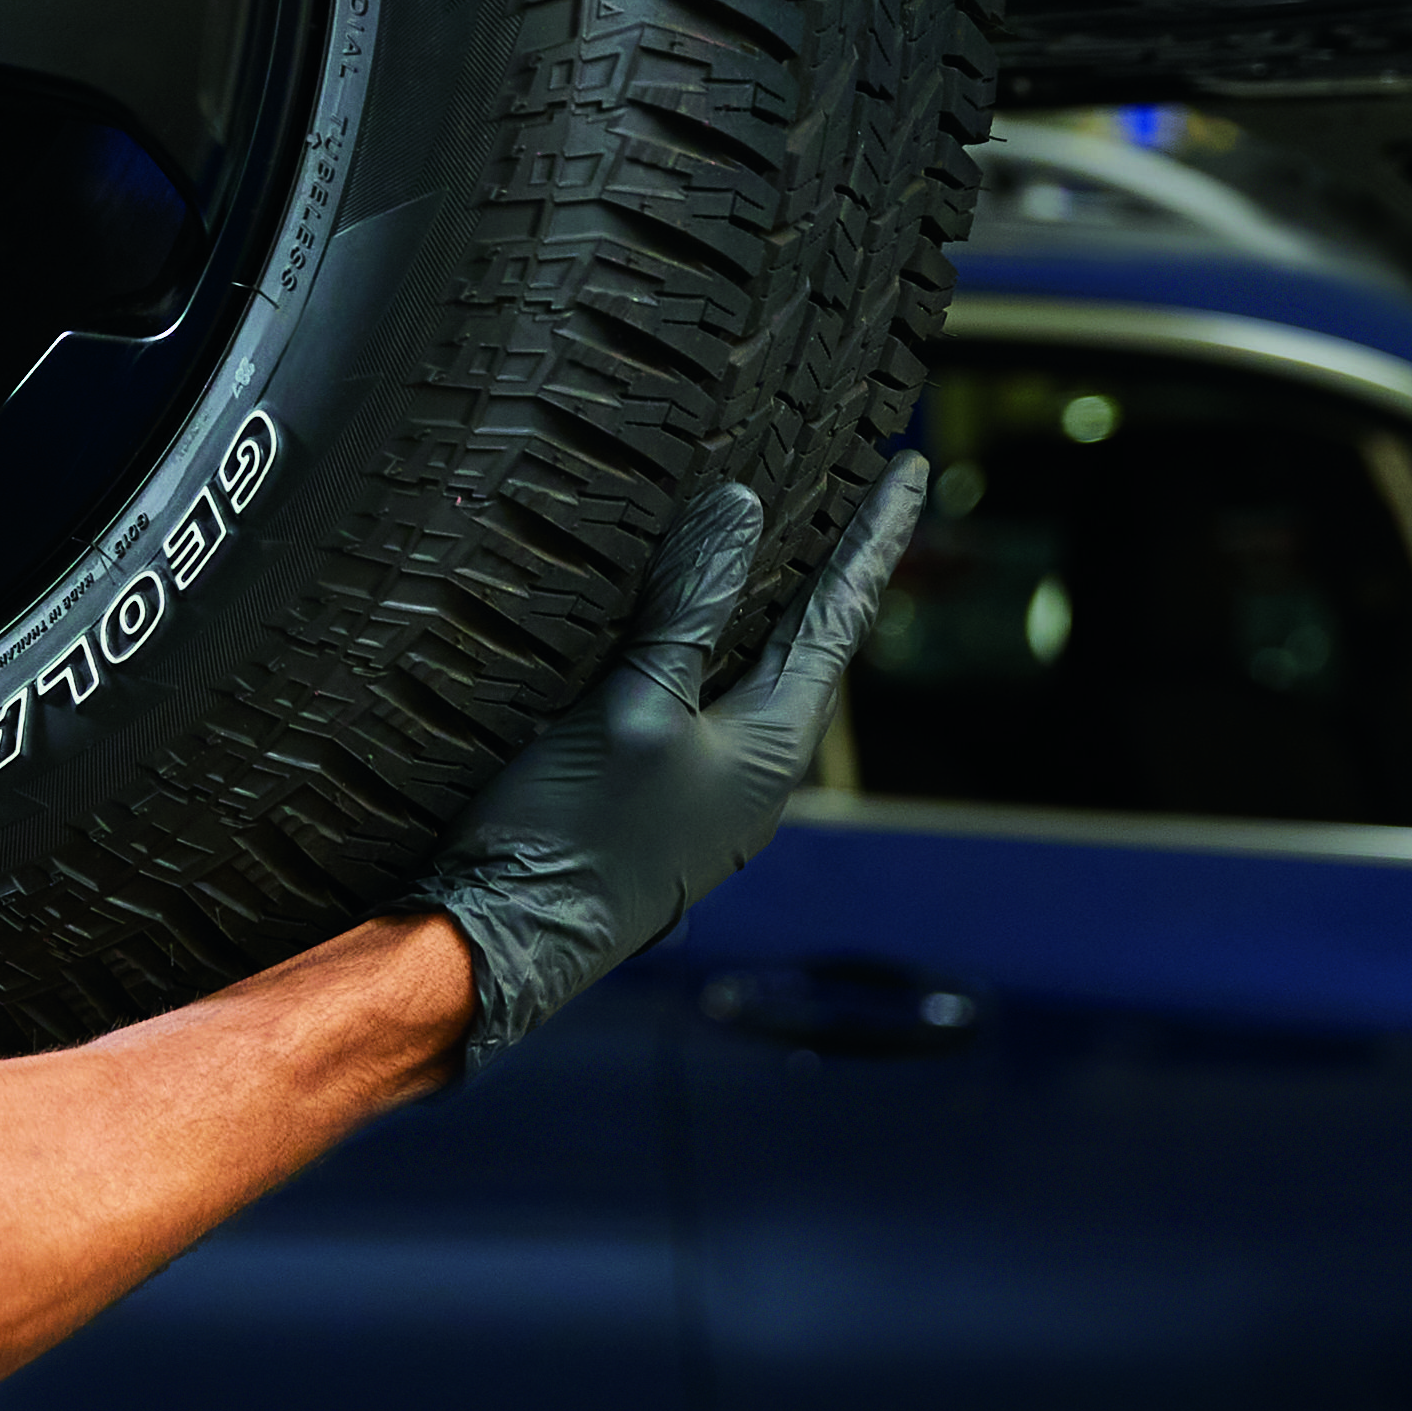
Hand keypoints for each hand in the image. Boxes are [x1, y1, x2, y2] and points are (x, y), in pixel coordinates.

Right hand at [421, 454, 928, 1066]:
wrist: (498, 946)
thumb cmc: (572, 834)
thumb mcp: (635, 708)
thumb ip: (689, 611)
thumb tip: (743, 508)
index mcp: (774, 746)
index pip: (840, 614)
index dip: (876, 534)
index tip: (912, 464)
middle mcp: (753, 770)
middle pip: (803, 639)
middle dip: (824, 562)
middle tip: (850, 483)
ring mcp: (701, 790)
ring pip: (745, 668)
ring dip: (758, 600)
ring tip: (768, 534)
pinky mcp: (646, 800)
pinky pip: (695, 695)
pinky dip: (700, 638)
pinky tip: (669, 617)